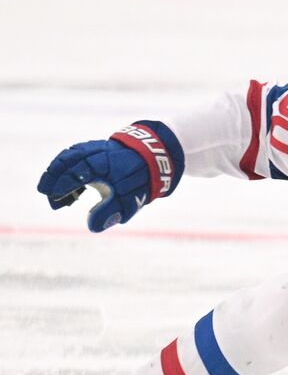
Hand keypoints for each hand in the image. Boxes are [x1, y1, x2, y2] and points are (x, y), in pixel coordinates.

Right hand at [36, 122, 181, 231]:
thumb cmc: (140, 182)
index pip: (79, 172)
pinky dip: (65, 167)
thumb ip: (110, 213)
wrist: (154, 157)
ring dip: (56, 171)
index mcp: (106, 164)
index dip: (65, 185)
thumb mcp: (129, 201)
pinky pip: (73, 154)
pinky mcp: (93, 147)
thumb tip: (92, 227)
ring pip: (69, 155)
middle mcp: (98, 153)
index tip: (56, 199)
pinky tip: (68, 187)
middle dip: (54, 177)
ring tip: (52, 191)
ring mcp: (95, 148)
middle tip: (46, 193)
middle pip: (68, 160)